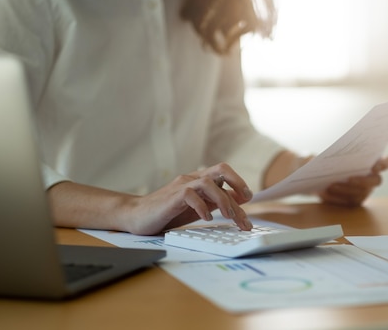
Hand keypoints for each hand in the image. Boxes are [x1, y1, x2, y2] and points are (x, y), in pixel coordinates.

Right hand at [124, 163, 253, 234]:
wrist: (137, 216)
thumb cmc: (168, 212)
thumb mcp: (198, 207)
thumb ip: (216, 201)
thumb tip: (240, 200)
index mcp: (200, 181)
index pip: (225, 176)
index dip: (240, 185)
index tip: (250, 199)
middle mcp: (193, 179)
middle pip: (221, 170)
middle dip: (238, 183)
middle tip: (248, 201)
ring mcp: (182, 186)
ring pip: (209, 182)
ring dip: (223, 200)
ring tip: (229, 216)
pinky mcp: (172, 196)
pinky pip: (190, 195)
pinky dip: (202, 207)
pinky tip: (206, 218)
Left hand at [317, 156, 387, 207]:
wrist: (315, 176)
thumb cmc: (324, 161)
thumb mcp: (322, 154)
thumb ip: (319, 153)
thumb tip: (309, 156)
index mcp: (372, 161)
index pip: (387, 163)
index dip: (384, 164)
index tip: (374, 165)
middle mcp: (371, 176)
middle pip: (377, 181)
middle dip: (364, 180)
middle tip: (350, 178)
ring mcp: (365, 190)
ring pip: (362, 193)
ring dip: (348, 189)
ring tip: (331, 186)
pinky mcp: (356, 200)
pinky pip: (352, 202)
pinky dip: (340, 197)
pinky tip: (328, 193)